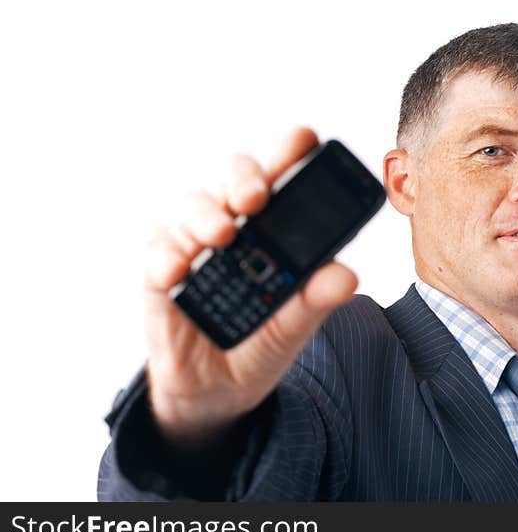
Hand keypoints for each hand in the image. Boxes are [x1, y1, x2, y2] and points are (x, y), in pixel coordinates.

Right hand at [142, 128, 357, 449]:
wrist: (218, 393)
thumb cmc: (259, 345)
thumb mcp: (295, 326)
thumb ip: (316, 300)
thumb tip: (346, 276)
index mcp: (274, 231)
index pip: (283, 178)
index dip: (291, 152)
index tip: (305, 138)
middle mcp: (235, 226)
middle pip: (235, 177)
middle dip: (245, 178)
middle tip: (256, 199)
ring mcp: (194, 245)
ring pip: (192, 205)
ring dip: (205, 214)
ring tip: (222, 235)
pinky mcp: (160, 274)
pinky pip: (158, 252)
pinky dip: (167, 257)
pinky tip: (178, 271)